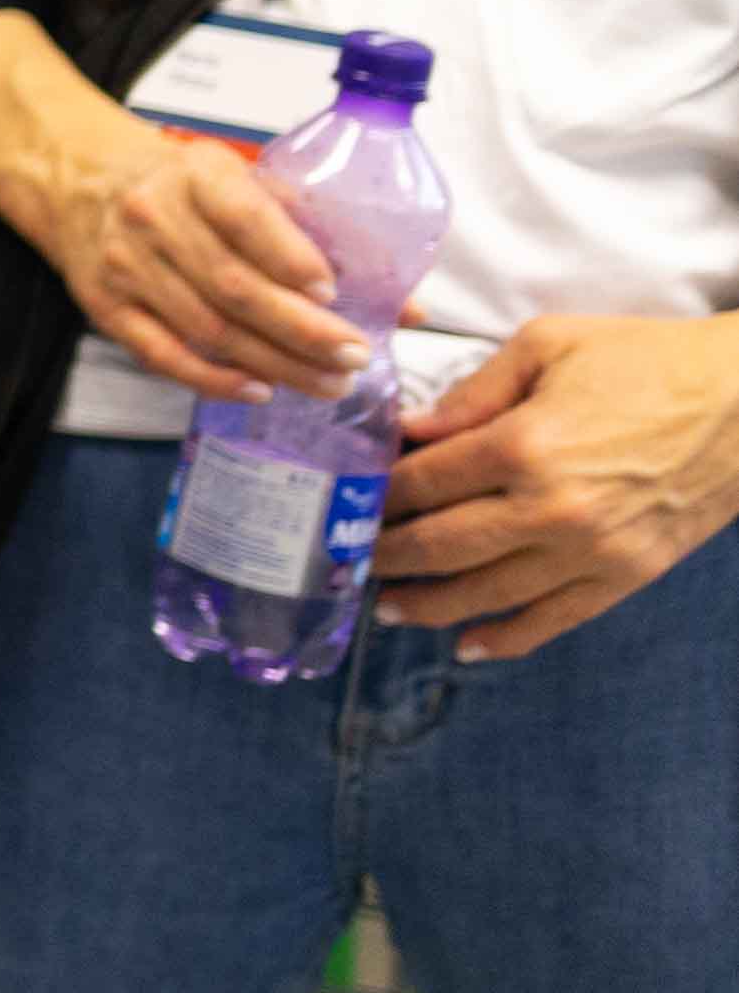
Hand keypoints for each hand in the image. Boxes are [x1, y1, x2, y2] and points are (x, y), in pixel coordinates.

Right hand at [23, 113, 370, 405]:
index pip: (243, 217)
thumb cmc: (181, 184)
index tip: (333, 292)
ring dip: (273, 362)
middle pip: (232, 285)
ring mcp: (124, 266)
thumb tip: (405, 304)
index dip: (289, 257)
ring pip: (207, 328)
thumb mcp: (240, 179)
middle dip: (301, 329)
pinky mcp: (104, 306)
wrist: (80, 180)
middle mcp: (153, 217)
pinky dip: (213, 379)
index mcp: (196, 175)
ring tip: (327, 381)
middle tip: (353, 355)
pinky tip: (259, 389)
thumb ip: (315, 233)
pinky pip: (161, 354)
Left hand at [376, 315, 738, 658]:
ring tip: (389, 606)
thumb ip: (471, 392)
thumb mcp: (547, 345)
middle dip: (385, 555)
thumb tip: (411, 431)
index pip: (420, 484)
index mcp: (521, 446)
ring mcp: (591, 551)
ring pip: (487, 593)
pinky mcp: (627, 576)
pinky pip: (554, 620)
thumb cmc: (646, 361)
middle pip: (440, 546)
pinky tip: (468, 647)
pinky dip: (506, 639)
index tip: (346, 500)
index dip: (374, 495)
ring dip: (429, 605)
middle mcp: (550, 509)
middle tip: (349, 557)